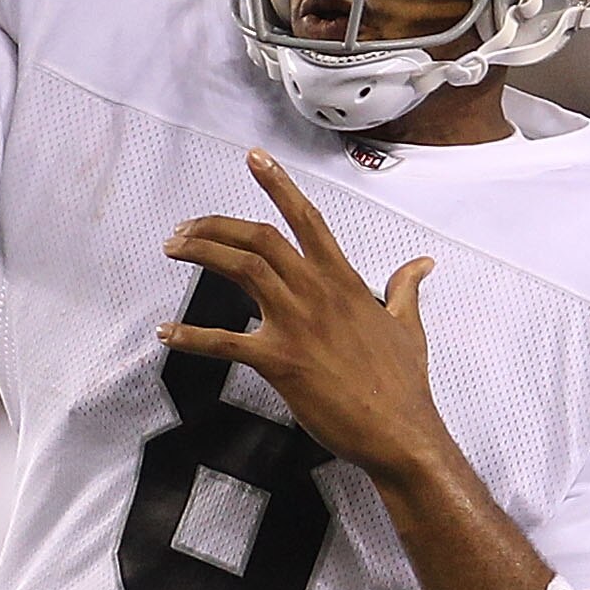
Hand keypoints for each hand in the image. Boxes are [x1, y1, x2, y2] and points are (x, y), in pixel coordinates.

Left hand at [162, 150, 446, 481]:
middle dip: (216, 224)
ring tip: (174, 248)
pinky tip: (166, 334)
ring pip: (241, 268)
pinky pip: (224, 342)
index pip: (307, 220)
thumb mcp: (409, 325)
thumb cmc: (403, 384)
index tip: (255, 159)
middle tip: (185, 227)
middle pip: (259, 237)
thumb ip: (406, 288)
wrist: (400, 430)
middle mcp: (316, 292)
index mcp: (343, 281)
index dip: (279, 185)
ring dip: (201, 252)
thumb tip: (422, 264)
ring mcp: (297, 323)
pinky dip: (190, 337)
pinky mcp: (280, 361)